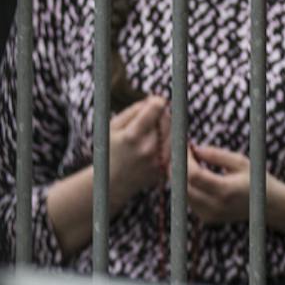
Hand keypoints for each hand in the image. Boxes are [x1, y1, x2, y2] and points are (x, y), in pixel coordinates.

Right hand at [105, 95, 169, 210]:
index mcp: (132, 136)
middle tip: (153, 117)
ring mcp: (158, 162)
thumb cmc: (110, 151)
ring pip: (174, 133)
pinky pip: (174, 148)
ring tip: (153, 131)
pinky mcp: (164, 170)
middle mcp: (147, 149)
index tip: (154, 102)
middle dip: (162, 115)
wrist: (111, 184)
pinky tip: (157, 144)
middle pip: (167, 119)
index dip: (157, 101)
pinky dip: (169, 143)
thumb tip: (155, 100)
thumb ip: (134, 110)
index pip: (156, 108)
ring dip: (167, 128)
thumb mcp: (114, 127)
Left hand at [184, 143, 253, 225]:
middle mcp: (216, 206)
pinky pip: (189, 201)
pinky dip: (187, 186)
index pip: (194, 175)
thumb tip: (194, 149)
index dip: (185, 159)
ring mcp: (211, 215)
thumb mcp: (240, 162)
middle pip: (184, 186)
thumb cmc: (256, 179)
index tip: (186, 145)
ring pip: (183, 195)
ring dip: (182, 176)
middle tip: (184, 151)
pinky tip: (196, 173)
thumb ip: (216, 155)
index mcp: (225, 191)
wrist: (270, 206)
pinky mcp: (208, 218)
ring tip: (192, 160)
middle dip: (179, 167)